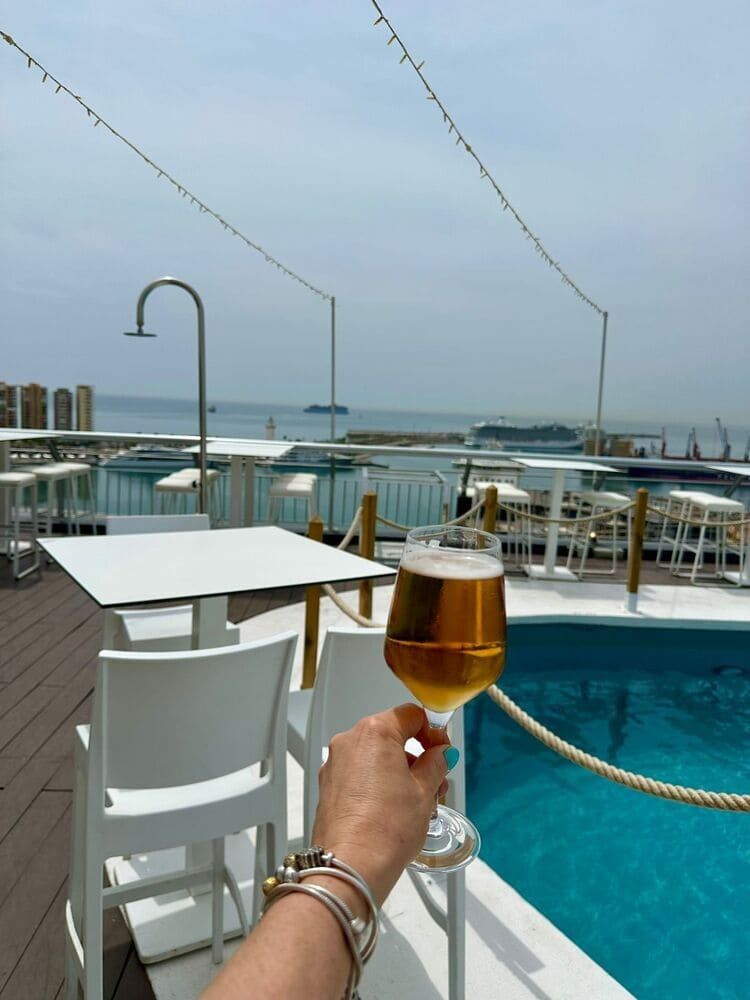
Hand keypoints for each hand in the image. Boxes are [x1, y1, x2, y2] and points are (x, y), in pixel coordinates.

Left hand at [312, 703, 451, 905]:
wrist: (351, 866)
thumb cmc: (384, 829)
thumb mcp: (425, 791)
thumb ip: (435, 764)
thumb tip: (440, 755)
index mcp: (374, 732)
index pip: (410, 715)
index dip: (433, 731)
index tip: (443, 750)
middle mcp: (349, 742)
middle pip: (392, 736)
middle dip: (417, 756)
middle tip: (436, 781)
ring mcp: (335, 765)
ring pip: (376, 757)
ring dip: (399, 772)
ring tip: (419, 803)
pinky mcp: (329, 787)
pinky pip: (360, 775)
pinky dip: (379, 784)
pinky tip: (396, 810)